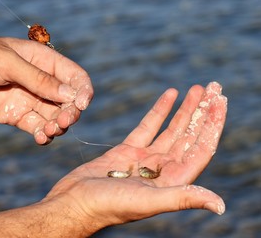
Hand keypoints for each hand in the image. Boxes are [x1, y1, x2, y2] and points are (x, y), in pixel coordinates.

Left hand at [0, 33, 92, 143]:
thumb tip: (69, 95)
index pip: (74, 76)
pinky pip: (37, 127)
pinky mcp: (17, 115)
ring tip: (50, 130)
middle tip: (63, 121)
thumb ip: (39, 80)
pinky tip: (40, 138)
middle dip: (70, 112)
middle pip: (68, 100)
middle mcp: (40, 82)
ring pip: (55, 116)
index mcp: (43, 61)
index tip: (82, 104)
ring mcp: (30, 99)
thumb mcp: (8, 62)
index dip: (83, 90)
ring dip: (58, 126)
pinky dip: (43, 135)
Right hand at [41, 82, 226, 235]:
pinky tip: (170, 95)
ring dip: (185, 109)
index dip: (212, 126)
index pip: (200, 149)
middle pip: (189, 136)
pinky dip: (160, 111)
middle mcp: (163, 169)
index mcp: (172, 181)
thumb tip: (220, 205)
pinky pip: (148, 127)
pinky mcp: (128, 151)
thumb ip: (182, 198)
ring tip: (197, 88)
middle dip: (203, 112)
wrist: (75, 202)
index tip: (220, 102)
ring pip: (171, 129)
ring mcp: (145, 159)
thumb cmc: (108, 206)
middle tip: (214, 88)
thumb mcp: (147, 201)